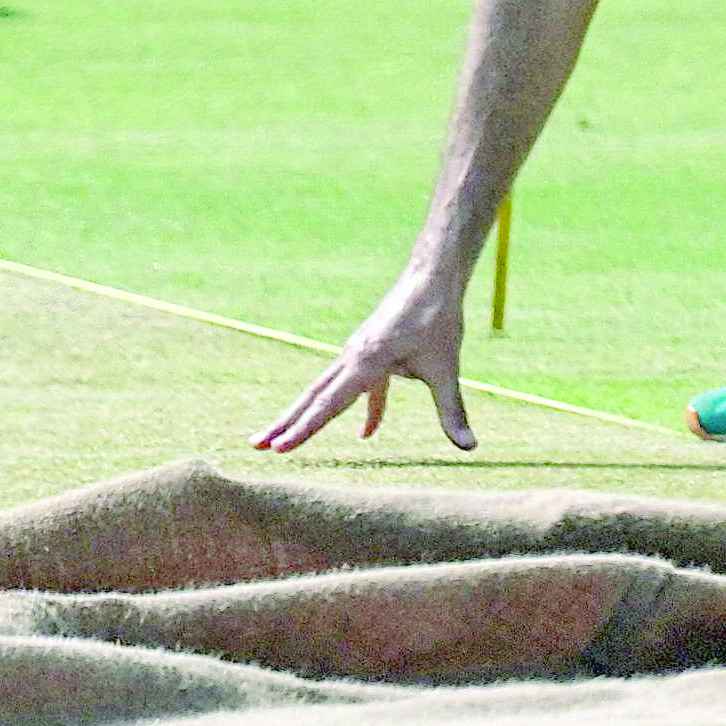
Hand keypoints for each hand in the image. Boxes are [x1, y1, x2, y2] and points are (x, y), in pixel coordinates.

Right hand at [253, 267, 473, 453]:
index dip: (305, 429)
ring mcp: (358, 353)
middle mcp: (353, 357)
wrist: (432, 278)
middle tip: (256, 445)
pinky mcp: (370, 353)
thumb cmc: (437, 319)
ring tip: (281, 439)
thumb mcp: (446, 368)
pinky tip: (366, 435)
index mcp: (366, 361)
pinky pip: (356, 388)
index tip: (280, 447)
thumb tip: (469, 447)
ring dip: (304, 415)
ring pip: (324, 390)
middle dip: (285, 423)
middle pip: (312, 397)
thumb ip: (452, 410)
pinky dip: (360, 410)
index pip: (329, 404)